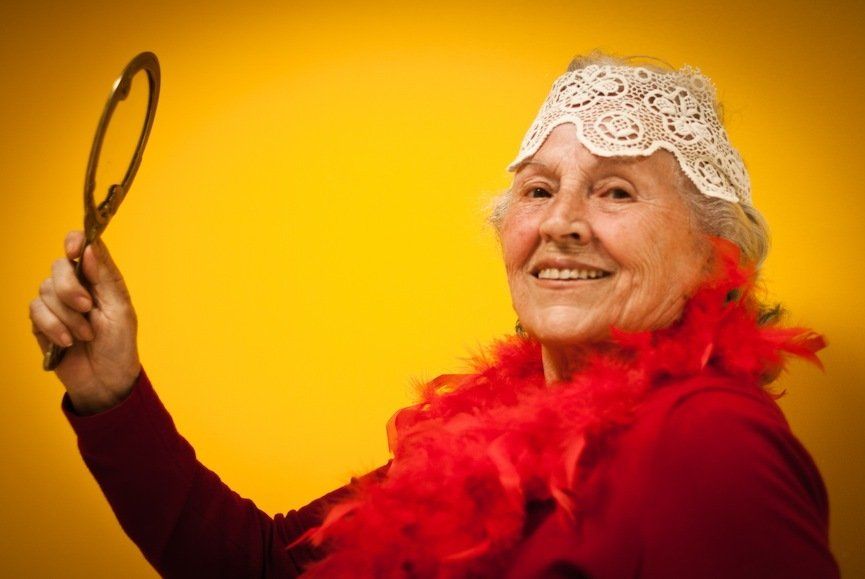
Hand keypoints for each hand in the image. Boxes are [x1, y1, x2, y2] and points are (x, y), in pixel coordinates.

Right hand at [30, 231, 140, 414]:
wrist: (106, 379)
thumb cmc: (119, 344)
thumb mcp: (121, 309)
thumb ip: (106, 277)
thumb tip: (91, 246)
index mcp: (98, 278)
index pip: (80, 246)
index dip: (74, 242)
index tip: (75, 252)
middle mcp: (75, 286)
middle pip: (58, 267)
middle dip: (71, 288)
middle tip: (88, 308)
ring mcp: (56, 304)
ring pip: (46, 290)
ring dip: (68, 316)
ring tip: (86, 335)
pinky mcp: (41, 322)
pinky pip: (36, 311)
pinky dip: (54, 327)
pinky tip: (68, 342)